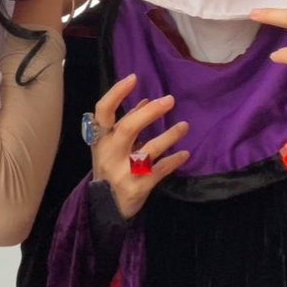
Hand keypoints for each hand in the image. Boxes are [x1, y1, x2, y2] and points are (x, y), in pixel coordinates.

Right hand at [91, 74, 189, 219]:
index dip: (116, 93)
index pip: (102, 111)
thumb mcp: (112, 146)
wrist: (105, 208)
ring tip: (185, 126)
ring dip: (168, 136)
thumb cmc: (110, 168)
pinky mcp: (138, 188)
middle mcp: (109, 154)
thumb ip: (127, 123)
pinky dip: (173, 161)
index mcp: (100, 139)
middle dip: (149, 113)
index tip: (133, 78)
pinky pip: (159, 171)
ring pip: (148, 151)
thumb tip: (146, 101)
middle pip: (128, 128)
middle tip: (169, 100)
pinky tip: (185, 154)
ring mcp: (123, 172)